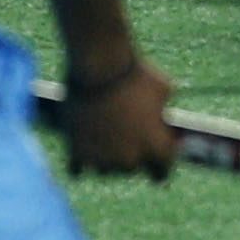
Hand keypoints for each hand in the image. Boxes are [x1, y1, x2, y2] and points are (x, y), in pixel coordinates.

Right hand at [65, 58, 177, 181]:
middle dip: (132, 156)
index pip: (163, 170)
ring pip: (106, 169)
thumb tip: (159, 120)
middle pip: (132, 168)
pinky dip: (81, 161)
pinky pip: (79, 169)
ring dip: (106, 160)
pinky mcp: (76, 154)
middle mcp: (129, 160)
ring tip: (107, 142)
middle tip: (129, 140)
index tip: (159, 158)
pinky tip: (84, 152)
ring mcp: (101, 160)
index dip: (162, 163)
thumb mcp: (163, 90)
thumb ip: (162, 111)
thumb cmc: (136, 76)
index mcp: (156, 147)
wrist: (100, 69)